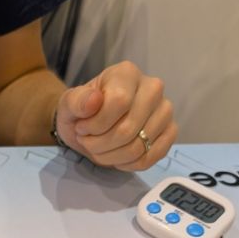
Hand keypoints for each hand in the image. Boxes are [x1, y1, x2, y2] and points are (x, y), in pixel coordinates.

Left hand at [54, 61, 176, 170]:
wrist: (89, 125)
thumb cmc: (81, 112)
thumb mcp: (69, 104)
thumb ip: (77, 101)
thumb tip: (94, 100)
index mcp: (127, 73)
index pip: (119, 102)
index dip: (96, 124)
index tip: (82, 127)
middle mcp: (152, 87)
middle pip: (128, 129)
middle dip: (100, 144)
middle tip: (88, 142)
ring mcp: (165, 110)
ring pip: (139, 147)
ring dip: (111, 157)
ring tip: (100, 149)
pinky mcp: (170, 132)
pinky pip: (151, 157)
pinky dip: (128, 164)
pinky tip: (116, 157)